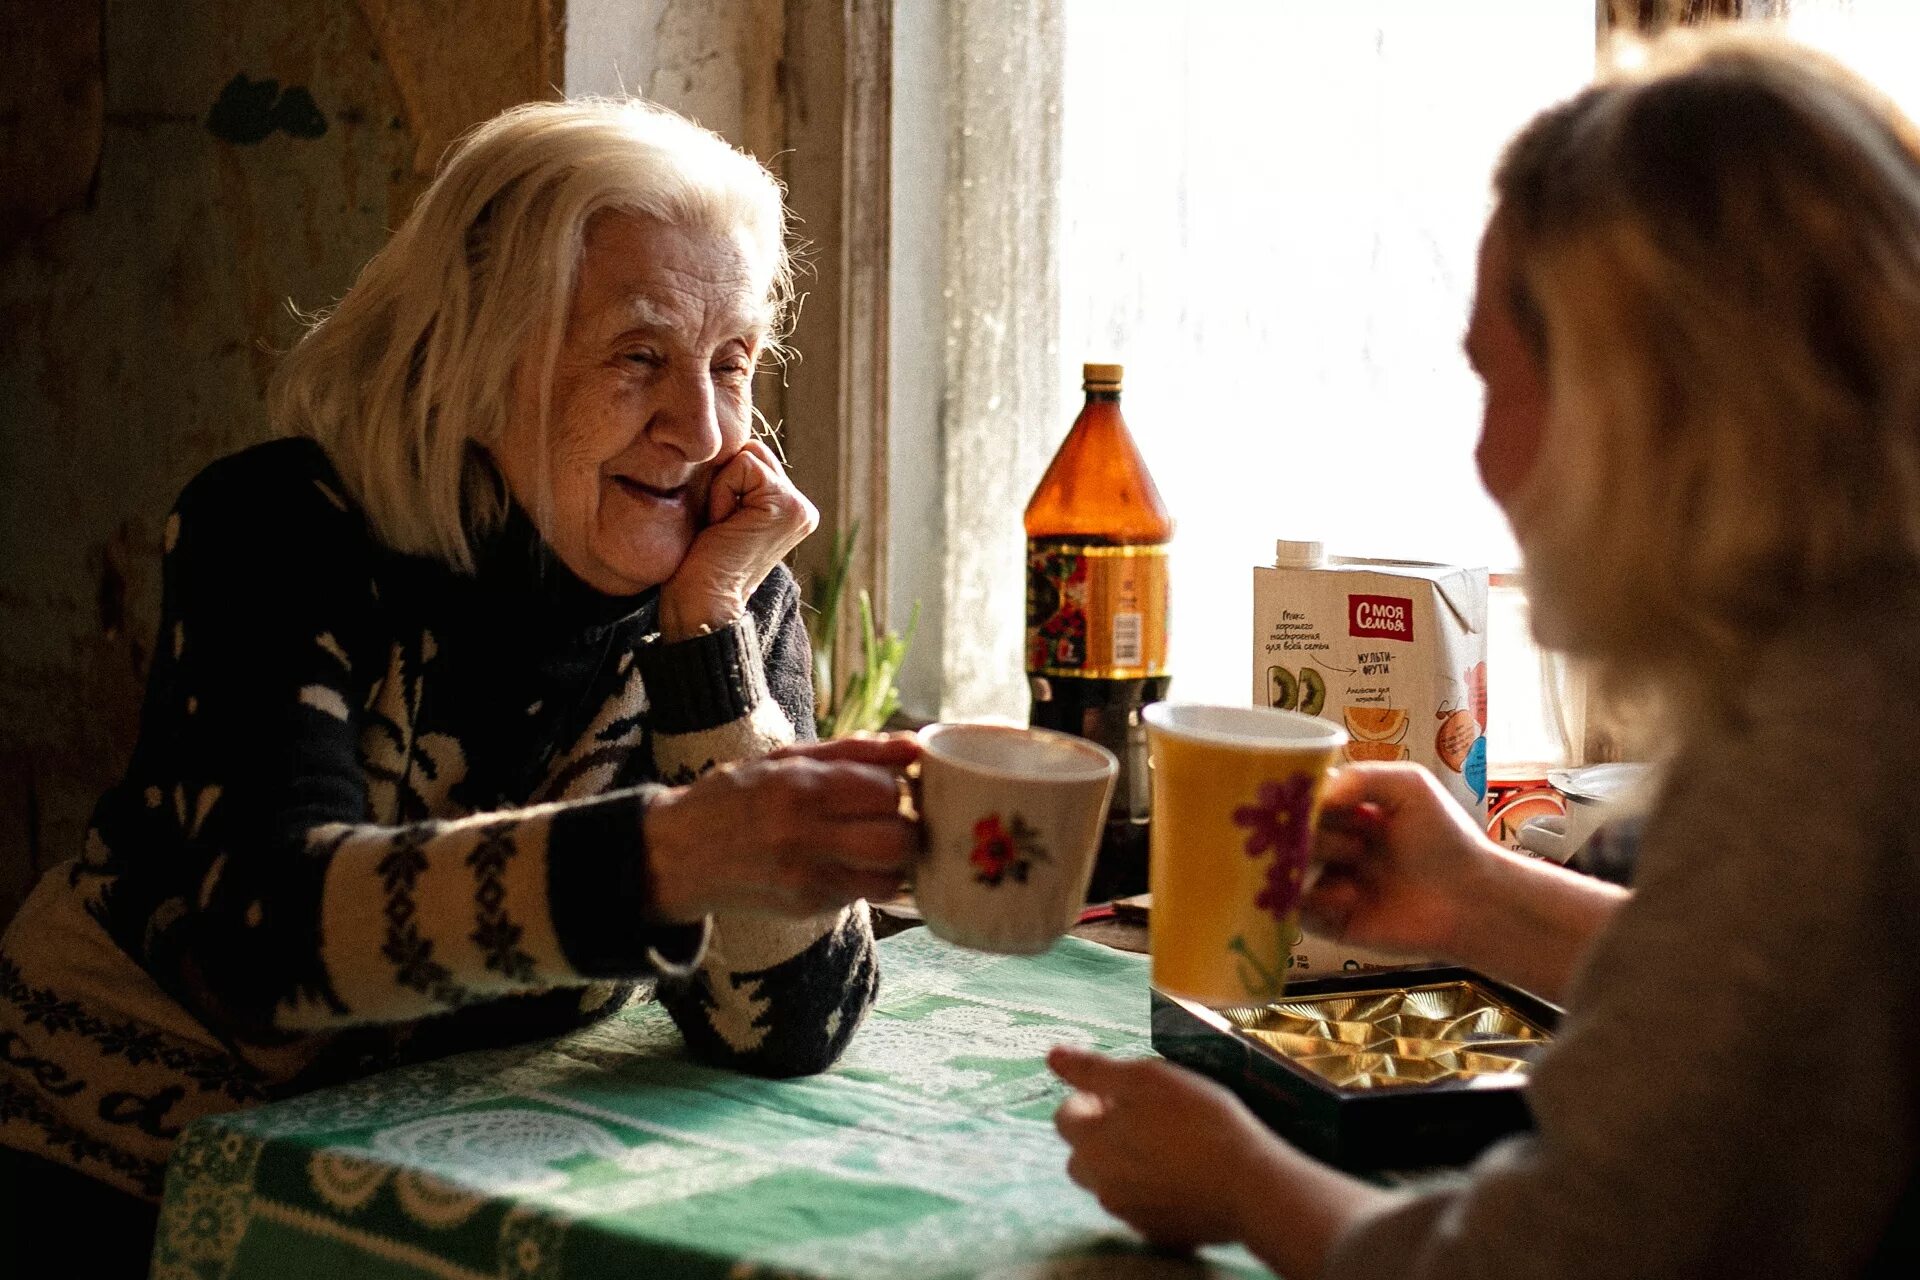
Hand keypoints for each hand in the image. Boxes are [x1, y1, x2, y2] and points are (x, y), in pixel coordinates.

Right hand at [643, 734, 918, 920]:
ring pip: (891, 876)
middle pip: (898, 840)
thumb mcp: (787, 758)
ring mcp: (807, 880)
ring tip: (878, 841)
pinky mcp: (808, 909)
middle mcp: (804, 838)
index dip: (899, 786)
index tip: (891, 784)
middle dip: (906, 825)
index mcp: (799, 788)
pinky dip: (870, 878)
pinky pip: (864, 895)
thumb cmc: (737, 795)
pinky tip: (849, 861)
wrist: (677, 855)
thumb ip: (855, 750)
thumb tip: (916, 746)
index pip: (886, 791)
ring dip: (896, 859)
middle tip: (894, 816)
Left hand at [658, 439, 817, 641]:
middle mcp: (802, 508)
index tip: (720, 526)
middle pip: (752, 452)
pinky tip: (723, 527)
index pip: (751, 459)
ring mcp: (799, 508)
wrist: (702, 603)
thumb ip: (737, 483)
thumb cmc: (698, 563)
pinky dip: (722, 493)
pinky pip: (743, 465)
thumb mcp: (723, 513)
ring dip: (722, 488)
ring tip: (722, 527)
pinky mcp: (787, 506)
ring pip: (748, 455)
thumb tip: (722, 442)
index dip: (723, 484)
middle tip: (720, 527)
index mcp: (790, 510)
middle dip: (725, 481)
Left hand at [1050, 1046, 1282, 1250]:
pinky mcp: (1157, 1232)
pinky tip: (1182, 1172)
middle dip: (1101, 1135)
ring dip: (1125, 1162)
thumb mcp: (1146, 1078)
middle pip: (1083, 1155)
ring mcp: (1129, 1214)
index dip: (1089, 1098)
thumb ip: (1094, 1069)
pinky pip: (1140, 1205)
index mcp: (1092, 1145)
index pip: (1064, 1118)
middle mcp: (1101, 1185)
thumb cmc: (1199, 1121)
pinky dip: (1151, 1189)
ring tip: (1167, 1142)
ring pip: (1111, 1182)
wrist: (1249, 1183)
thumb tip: (1052, 1056)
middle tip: (1143, 1117)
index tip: (1121, 1093)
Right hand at [1300, 762, 1504, 960]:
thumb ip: (1360, 777)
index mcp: (1345, 813)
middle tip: (1352, 836)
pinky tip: (1350, 896)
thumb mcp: (1409, 786)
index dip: (1296, 798)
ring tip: (1352, 859)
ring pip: (1284, 870)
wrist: (1473, 898)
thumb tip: (1313, 797)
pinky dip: (1316, 901)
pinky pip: (1298, 912)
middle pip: (1287, 834)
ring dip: (1310, 862)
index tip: (1297, 799)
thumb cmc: (1446, 838)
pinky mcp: (1331, 922)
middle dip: (1309, 830)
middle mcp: (1332, 846)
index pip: (1299, 799)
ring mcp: (1329, 884)